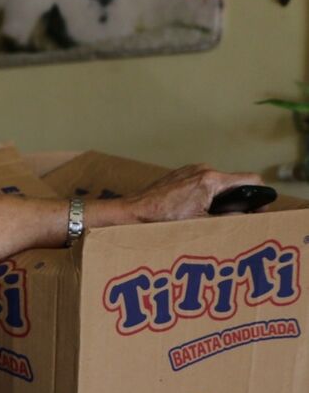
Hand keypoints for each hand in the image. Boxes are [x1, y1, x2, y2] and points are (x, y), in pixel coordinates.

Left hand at [116, 164, 264, 223]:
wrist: (132, 212)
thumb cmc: (161, 219)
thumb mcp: (201, 223)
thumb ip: (227, 218)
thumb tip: (246, 217)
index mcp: (211, 180)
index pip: (251, 180)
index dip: (260, 194)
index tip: (259, 208)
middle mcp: (203, 169)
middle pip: (233, 183)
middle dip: (237, 200)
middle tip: (234, 218)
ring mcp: (190, 170)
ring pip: (217, 184)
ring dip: (218, 198)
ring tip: (210, 216)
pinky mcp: (180, 174)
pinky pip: (201, 182)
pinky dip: (204, 195)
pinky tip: (194, 210)